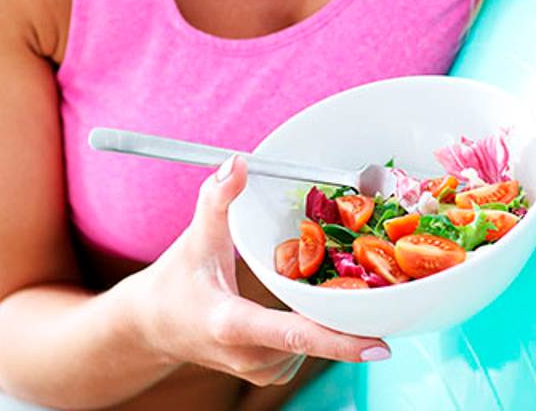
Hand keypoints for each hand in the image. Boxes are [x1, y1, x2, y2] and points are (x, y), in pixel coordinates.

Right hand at [129, 155, 391, 385]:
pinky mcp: (271, 374)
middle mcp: (251, 356)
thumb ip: (217, 200)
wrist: (153, 329)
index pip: (294, 335)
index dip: (339, 342)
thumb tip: (237, 163)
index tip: (381, 345)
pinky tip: (317, 303)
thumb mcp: (195, 238)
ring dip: (333, 317)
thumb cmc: (176, 282)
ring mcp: (262, 370)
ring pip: (317, 343)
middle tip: (382, 287)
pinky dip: (321, 328)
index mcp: (232, 325)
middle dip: (350, 313)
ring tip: (338, 285)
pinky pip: (309, 349)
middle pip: (317, 338)